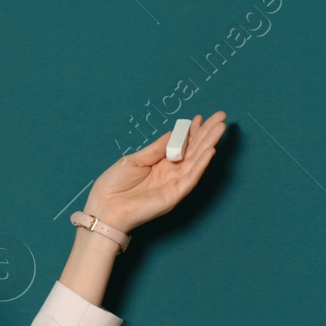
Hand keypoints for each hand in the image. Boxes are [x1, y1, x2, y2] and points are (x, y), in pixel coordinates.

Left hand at [85, 111, 227, 232]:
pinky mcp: (174, 196)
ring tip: (221, 128)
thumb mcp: (136, 159)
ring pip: (196, 161)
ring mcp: (174, 185)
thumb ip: (157, 148)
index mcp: (160, 164)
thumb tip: (174, 133)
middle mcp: (170, 173)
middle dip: (208, 133)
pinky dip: (202, 164)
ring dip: (209, 144)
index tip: (201, 117)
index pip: (182, 145)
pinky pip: (191, 178)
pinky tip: (210, 150)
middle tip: (221, 117)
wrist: (105, 208)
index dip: (192, 131)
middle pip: (194, 151)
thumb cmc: (114, 185)